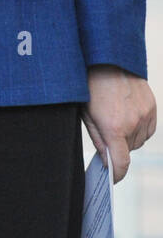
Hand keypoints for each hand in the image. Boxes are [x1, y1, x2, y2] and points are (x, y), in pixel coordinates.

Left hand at [82, 65, 155, 181]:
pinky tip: (128, 115)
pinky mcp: (151, 107)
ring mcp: (145, 114)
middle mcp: (132, 123)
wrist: (107, 59)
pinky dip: (139, 128)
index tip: (114, 178)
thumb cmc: (90, 85)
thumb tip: (107, 161)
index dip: (118, 174)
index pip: (121, 162)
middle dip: (118, 147)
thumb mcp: (85, 114)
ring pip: (139, 140)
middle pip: (129, 150)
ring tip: (116, 119)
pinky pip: (148, 128)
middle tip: (107, 131)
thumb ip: (98, 140)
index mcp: (113, 127)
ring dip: (129, 137)